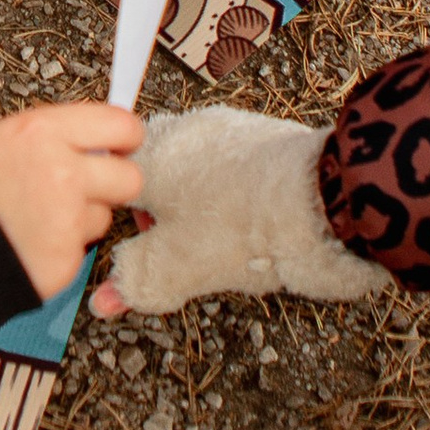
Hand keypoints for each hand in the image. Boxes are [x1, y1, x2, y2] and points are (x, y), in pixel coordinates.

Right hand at [0, 103, 146, 300]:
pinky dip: (60, 250)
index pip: (121, 124)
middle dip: (114, 185)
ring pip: (103, 217)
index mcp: (43, 131)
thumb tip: (95, 143)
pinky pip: (80, 251)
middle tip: (88, 190)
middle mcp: (63, 171)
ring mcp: (67, 219)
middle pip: (130, 177)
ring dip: (81, 220)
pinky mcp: (66, 259)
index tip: (120, 146)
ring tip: (36, 221)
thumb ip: (52, 139)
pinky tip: (29, 245)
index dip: (124, 138)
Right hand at [93, 108, 392, 314]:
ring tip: (224, 245)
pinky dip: (236, 198)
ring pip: (196, 174)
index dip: (121, 224)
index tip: (139, 252)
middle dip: (164, 218)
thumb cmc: (243, 228)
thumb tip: (105, 301)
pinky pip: (235, 171)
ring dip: (201, 209)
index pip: (112, 183)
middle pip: (155, 176)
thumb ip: (134, 282)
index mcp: (150, 153)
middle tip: (182, 254)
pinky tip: (253, 228)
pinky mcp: (267, 137)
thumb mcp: (177, 269)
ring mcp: (228, 129)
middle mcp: (184, 130)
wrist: (324, 201)